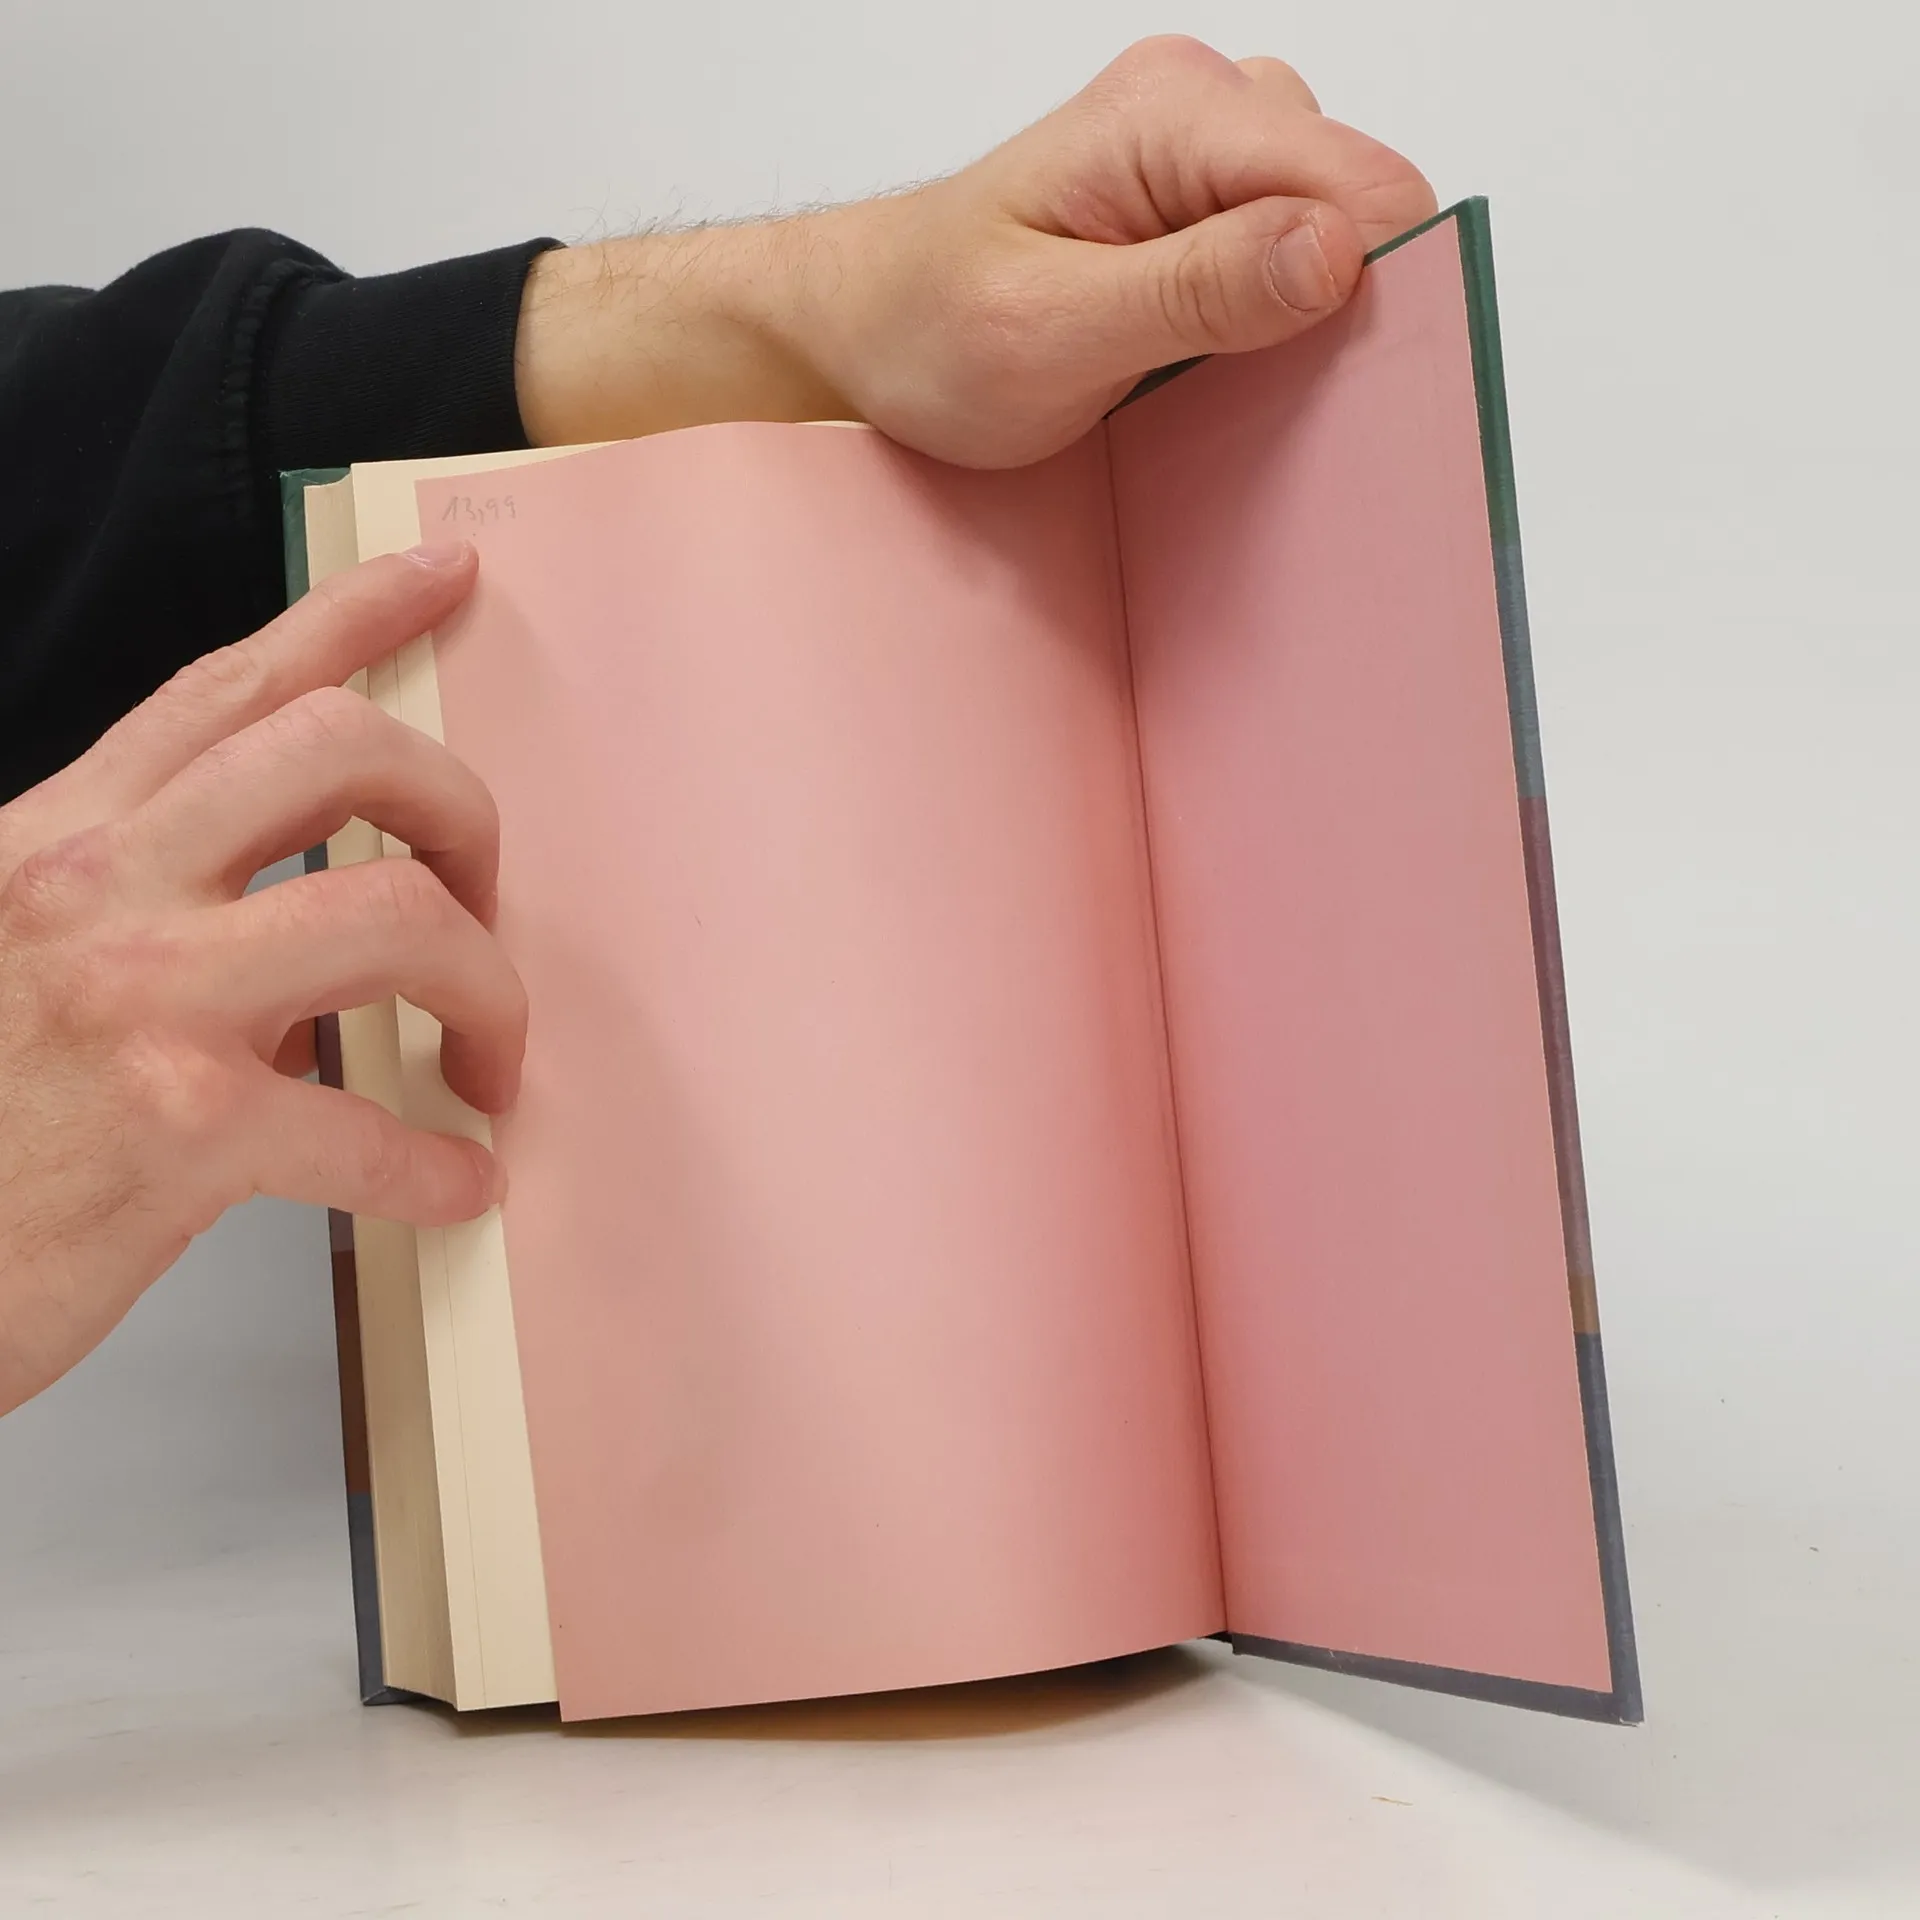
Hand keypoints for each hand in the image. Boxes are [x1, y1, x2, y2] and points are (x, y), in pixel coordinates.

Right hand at [0, 545, 523, 1415]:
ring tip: (484, 1056)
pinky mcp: (175, 1127)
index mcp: (67, 836)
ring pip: (394, 912)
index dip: (353, 615)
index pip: (230, 685)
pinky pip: (369, 1128)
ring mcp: (138, 998)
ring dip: (485, 987)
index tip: (447, 578)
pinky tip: (453, 1184)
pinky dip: (436, 1167)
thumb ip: (150, 901)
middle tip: (484, 897)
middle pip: (339, 749)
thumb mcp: (28, 953)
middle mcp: (98, 885)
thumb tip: (315, 901)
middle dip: (458, 810)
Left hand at [515, 37, 1435, 465]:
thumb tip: (1334, 253)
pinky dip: (1270, 312)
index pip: (1360, 182)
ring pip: (1334, 226)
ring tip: (1198, 374)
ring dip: (1300, 314)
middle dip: (1337, 304)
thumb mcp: (1048, 334)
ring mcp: (1203, 148)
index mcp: (1169, 115)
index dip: (1373, 288)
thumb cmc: (926, 332)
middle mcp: (1200, 106)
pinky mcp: (1198, 198)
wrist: (860, 327)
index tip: (1334, 384)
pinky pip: (1291, 247)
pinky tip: (1200, 356)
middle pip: (1361, 198)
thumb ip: (1194, 291)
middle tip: (1238, 388)